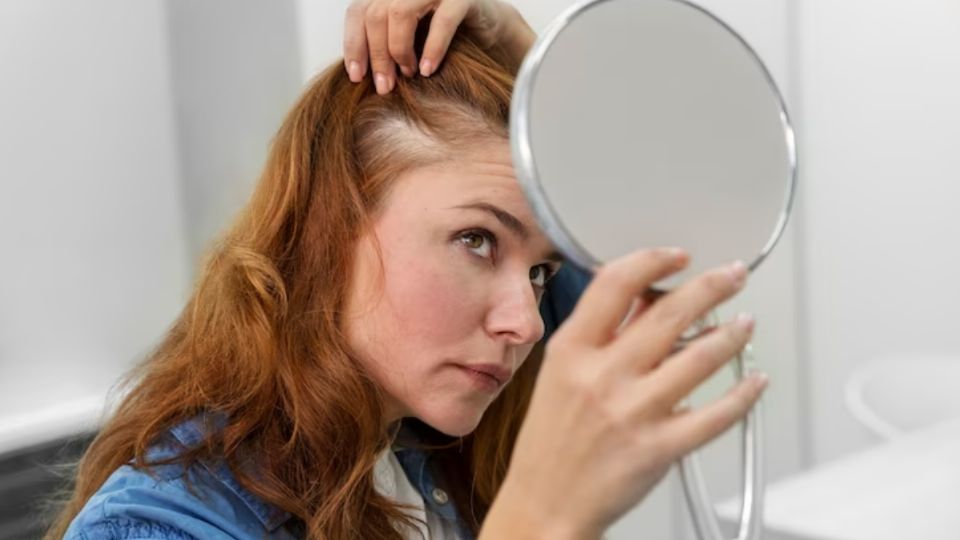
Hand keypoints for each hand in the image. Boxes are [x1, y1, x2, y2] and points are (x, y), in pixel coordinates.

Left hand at [342, 0, 534, 94]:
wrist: (491, 24)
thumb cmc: (443, 35)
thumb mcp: (408, 36)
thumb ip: (382, 41)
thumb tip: (355, 72)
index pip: (359, 12)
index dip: (354, 44)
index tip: (356, 76)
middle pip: (376, 15)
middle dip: (377, 55)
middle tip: (385, 86)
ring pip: (399, 14)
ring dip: (399, 50)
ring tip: (409, 74)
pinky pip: (442, 21)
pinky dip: (432, 48)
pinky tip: (428, 70)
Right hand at [482, 249, 767, 538]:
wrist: (546, 503)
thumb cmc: (551, 441)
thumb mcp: (559, 374)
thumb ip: (600, 336)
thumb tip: (645, 299)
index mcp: (571, 351)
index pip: (615, 284)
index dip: (654, 261)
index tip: (677, 256)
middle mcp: (603, 376)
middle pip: (669, 313)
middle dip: (712, 286)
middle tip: (732, 276)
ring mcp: (633, 412)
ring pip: (701, 357)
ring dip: (732, 333)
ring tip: (744, 323)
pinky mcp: (659, 447)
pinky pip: (716, 414)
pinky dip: (743, 393)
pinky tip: (753, 380)